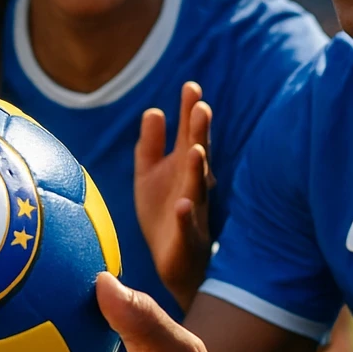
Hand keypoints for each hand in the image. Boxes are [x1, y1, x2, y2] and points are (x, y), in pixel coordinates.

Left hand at [135, 81, 213, 308]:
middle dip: (200, 133)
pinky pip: (187, 228)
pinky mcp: (186, 240)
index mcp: (184, 168)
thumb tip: (153, 110)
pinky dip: (187, 216)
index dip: (190, 114)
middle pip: (198, 156)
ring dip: (198, 170)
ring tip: (197, 150)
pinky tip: (184, 205)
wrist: (174, 264)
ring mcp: (193, 212)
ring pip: (198, 189)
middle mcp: (193, 186)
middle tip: (202, 107)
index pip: (189, 136)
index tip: (191, 87)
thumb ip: (151, 144)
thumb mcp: (150, 175)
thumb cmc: (164, 215)